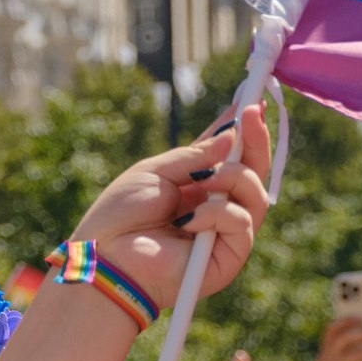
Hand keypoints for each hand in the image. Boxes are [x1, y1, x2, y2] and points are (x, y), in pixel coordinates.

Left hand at [74, 103, 274, 312]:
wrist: (105, 258)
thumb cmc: (120, 216)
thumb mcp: (156, 172)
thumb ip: (195, 156)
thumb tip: (232, 136)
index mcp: (197, 189)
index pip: (231, 158)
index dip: (244, 132)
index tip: (251, 102)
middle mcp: (216, 209)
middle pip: (253, 173)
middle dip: (256, 141)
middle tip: (251, 113)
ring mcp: (224, 234)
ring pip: (256, 196)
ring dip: (233, 178)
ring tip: (203, 180)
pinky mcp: (228, 258)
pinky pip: (242, 224)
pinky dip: (217, 215)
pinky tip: (187, 221)